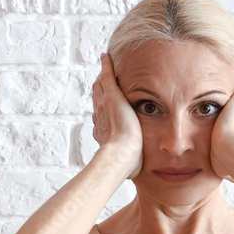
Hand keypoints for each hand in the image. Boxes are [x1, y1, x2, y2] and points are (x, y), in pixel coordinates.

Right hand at [92, 53, 141, 178]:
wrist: (121, 156)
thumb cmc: (126, 165)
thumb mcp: (128, 163)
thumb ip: (131, 164)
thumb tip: (136, 176)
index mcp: (103, 130)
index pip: (101, 115)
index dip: (102, 108)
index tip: (105, 104)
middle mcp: (99, 116)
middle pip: (97, 99)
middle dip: (99, 90)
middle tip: (101, 80)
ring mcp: (104, 105)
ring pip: (100, 87)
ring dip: (102, 77)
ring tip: (105, 67)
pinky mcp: (112, 97)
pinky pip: (107, 77)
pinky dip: (106, 66)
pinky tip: (107, 57)